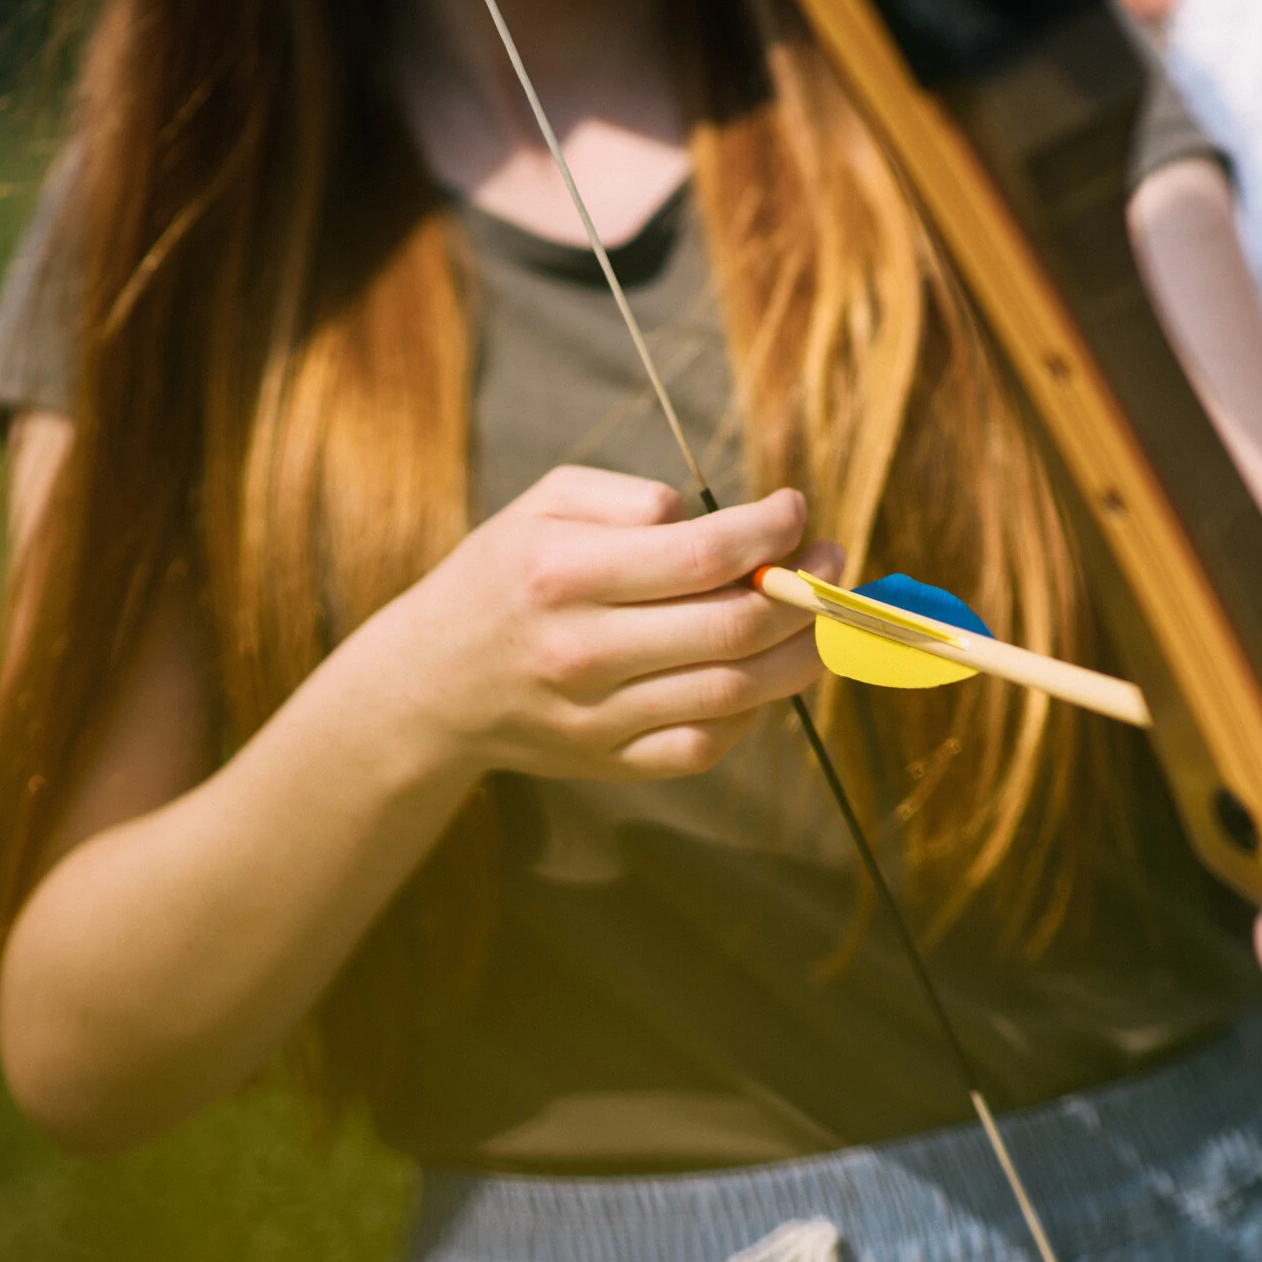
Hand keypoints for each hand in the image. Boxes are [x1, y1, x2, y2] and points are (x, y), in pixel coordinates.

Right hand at [389, 465, 840, 779]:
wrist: (430, 686)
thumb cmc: (503, 577)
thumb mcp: (543, 505)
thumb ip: (630, 498)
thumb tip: (719, 522)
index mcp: (564, 574)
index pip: (702, 556)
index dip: (771, 530)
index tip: (796, 508)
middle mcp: (582, 651)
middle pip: (733, 629)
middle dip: (806, 589)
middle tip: (831, 559)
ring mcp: (598, 717)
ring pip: (736, 692)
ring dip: (803, 652)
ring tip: (823, 614)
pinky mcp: (611, 764)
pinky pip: (709, 743)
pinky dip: (755, 709)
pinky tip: (767, 671)